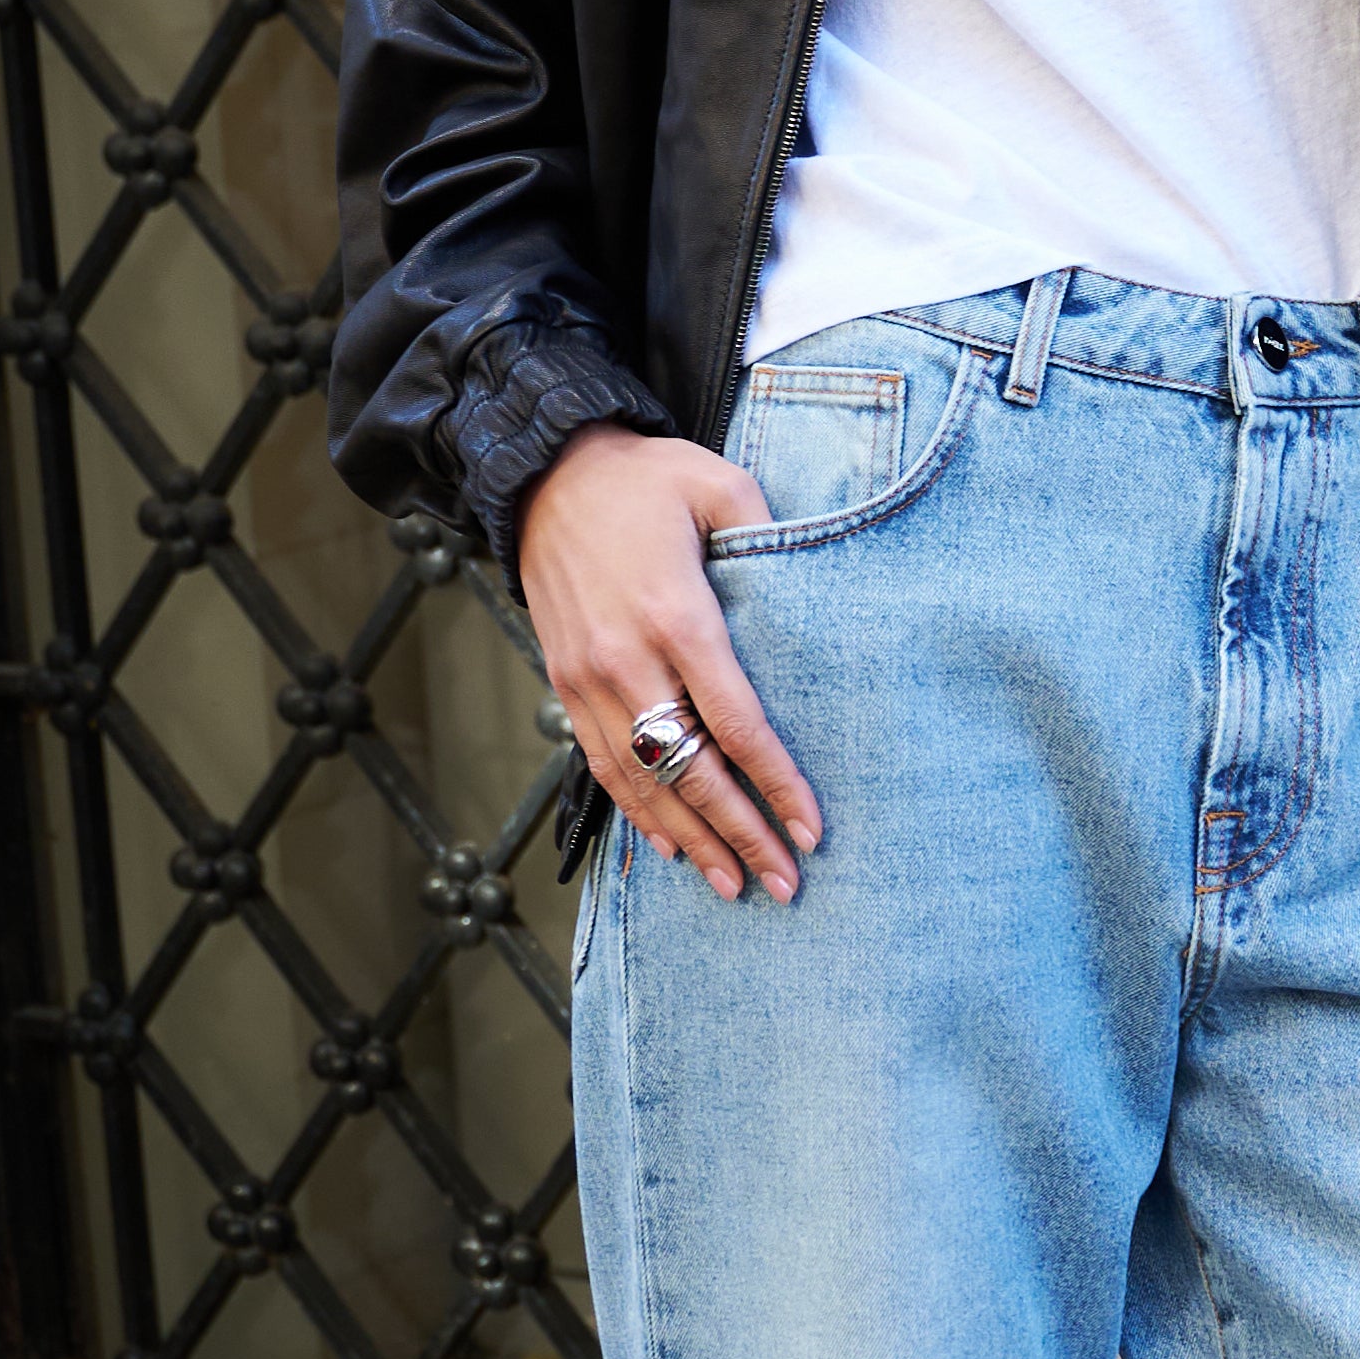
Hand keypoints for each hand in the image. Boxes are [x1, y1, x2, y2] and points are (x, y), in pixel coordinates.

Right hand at [517, 423, 820, 904]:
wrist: (545, 472)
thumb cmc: (645, 478)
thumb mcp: (719, 482)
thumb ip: (769, 532)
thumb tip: (814, 583)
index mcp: (677, 615)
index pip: (737, 723)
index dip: (776, 783)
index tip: (811, 830)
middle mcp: (628, 659)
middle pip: (692, 771)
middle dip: (741, 834)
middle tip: (785, 885)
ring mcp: (588, 678)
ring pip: (643, 782)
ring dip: (690, 840)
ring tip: (733, 886)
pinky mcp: (564, 681)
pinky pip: (601, 764)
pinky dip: (636, 813)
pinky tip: (669, 847)